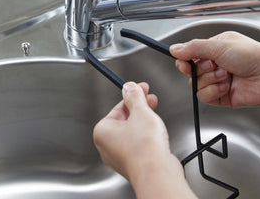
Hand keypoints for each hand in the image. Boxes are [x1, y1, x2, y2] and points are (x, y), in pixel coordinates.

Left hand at [93, 82, 196, 198]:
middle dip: (140, 107)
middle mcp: (108, 145)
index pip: (118, 107)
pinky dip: (147, 134)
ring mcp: (120, 156)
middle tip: (149, 98)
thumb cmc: (144, 147)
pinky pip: (139, 142)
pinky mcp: (134, 162)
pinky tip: (156, 130)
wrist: (157, 172)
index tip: (140, 89)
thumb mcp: (140, 111)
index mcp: (103, 131)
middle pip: (125, 118)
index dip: (132, 96)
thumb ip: (134, 96)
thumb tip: (129, 88)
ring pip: (133, 130)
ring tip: (155, 113)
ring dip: (144, 119)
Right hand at [170, 31, 259, 107]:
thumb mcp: (219, 46)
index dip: (184, 61)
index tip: (184, 64)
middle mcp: (214, 64)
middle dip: (202, 70)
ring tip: (225, 75)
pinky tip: (225, 87)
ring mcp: (217, 81)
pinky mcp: (221, 96)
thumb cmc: (253, 56)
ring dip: (210, 80)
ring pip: (196, 85)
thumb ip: (194, 48)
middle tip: (214, 65)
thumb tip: (174, 49)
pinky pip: (204, 97)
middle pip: (191, 72)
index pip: (189, 56)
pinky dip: (213, 92)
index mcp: (213, 49)